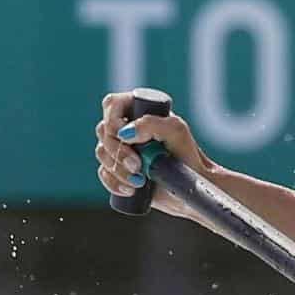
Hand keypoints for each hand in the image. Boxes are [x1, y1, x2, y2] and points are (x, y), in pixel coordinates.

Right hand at [94, 90, 217, 218]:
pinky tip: (131, 189)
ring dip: (118, 169)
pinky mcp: (120, 171)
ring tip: (140, 181)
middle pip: (103, 131)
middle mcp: (127, 128)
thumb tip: (125, 132)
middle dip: (118, 151)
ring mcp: (122, 150)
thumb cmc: (188, 154)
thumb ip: (152, 124)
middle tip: (138, 165)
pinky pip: (104, 174)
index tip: (125, 137)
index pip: (112, 104)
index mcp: (140, 111)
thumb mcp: (176, 132)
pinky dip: (114, 183)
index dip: (112, 120)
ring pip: (102, 153)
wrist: (192, 186)